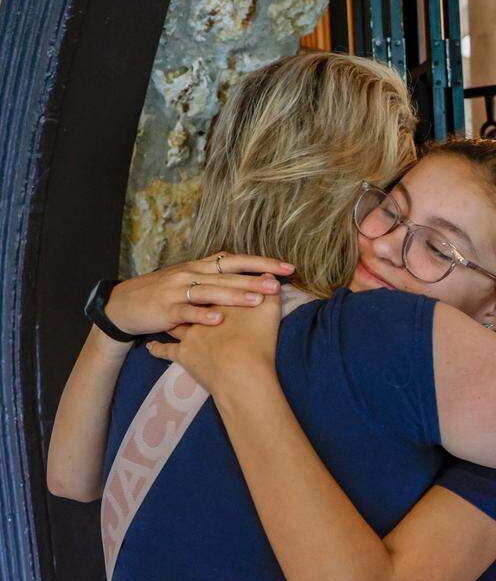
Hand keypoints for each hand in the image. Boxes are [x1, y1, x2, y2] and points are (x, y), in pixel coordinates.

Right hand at [104, 253, 294, 335]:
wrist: (123, 304)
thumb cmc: (162, 293)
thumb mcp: (189, 280)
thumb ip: (215, 278)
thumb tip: (249, 278)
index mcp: (200, 267)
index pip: (235, 260)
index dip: (262, 262)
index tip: (288, 268)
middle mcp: (191, 274)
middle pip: (227, 275)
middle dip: (254, 278)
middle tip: (278, 283)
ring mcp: (177, 291)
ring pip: (210, 291)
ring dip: (234, 295)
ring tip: (256, 300)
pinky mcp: (165, 310)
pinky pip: (186, 312)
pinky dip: (202, 316)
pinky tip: (218, 320)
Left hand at [145, 292, 281, 394]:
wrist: (240, 374)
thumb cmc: (258, 344)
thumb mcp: (270, 314)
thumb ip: (271, 294)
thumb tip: (270, 276)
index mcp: (221, 302)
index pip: (220, 286)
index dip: (222, 283)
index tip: (220, 280)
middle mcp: (201, 315)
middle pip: (195, 300)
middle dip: (194, 296)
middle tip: (191, 292)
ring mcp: (189, 335)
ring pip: (176, 322)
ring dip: (172, 319)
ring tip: (167, 316)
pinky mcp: (183, 355)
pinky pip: (166, 351)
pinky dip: (158, 348)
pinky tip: (151, 346)